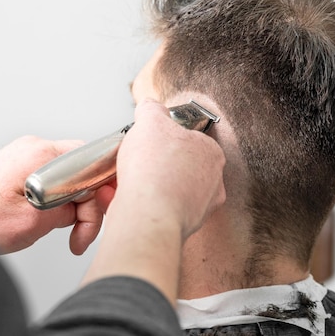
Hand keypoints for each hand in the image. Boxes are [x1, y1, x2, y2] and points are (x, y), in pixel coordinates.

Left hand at [0, 136, 103, 254]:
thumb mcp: (34, 222)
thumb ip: (70, 209)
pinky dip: (58, 201)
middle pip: (85, 169)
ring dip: (73, 205)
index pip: (95, 161)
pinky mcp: (17, 166)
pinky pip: (53, 179)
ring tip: (64, 232)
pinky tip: (50, 221)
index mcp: (41, 154)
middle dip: (89, 204)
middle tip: (81, 234)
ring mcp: (24, 155)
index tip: (105, 212)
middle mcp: (35, 148)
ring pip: (70, 177)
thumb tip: (86, 206)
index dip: (105, 190)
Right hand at [107, 98, 226, 239]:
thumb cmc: (155, 171)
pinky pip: (156, 212)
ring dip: (144, 186)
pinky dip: (139, 205)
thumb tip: (150, 107)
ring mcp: (198, 210)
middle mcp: (212, 184)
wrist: (147, 216)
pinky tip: (122, 200)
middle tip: (135, 163)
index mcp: (212, 154)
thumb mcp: (150, 121)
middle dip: (154, 166)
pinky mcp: (180, 228)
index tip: (149, 143)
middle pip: (177, 168)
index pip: (189, 140)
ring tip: (123, 182)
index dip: (165, 140)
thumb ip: (152, 110)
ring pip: (166, 192)